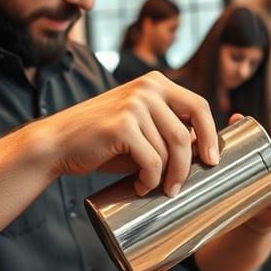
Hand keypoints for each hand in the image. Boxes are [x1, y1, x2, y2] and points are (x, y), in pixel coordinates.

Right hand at [43, 71, 218, 195]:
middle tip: (179, 186)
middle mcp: (147, 88)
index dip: (210, 135)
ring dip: (165, 177)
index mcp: (155, 83)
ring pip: (170, 150)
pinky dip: (150, 180)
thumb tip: (203, 151)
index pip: (199, 106)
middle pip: (185, 132)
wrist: (58, 143)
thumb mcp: (140, 128)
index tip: (212, 160)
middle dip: (188, 165)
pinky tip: (141, 186)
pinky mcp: (122, 126)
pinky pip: (152, 161)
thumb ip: (167, 131)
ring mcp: (134, 105)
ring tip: (153, 188)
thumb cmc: (102, 141)